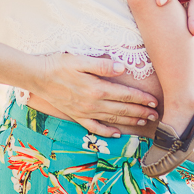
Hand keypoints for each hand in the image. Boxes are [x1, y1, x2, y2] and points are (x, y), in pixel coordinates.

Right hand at [33, 52, 158, 136]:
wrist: (37, 77)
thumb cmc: (59, 64)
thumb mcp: (80, 59)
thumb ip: (102, 65)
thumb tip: (122, 68)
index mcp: (96, 88)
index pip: (124, 94)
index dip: (141, 98)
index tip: (154, 101)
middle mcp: (93, 103)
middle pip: (122, 109)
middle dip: (140, 112)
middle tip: (156, 115)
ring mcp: (85, 112)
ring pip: (112, 119)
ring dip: (129, 122)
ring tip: (143, 123)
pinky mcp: (76, 116)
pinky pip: (95, 128)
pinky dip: (107, 132)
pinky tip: (117, 134)